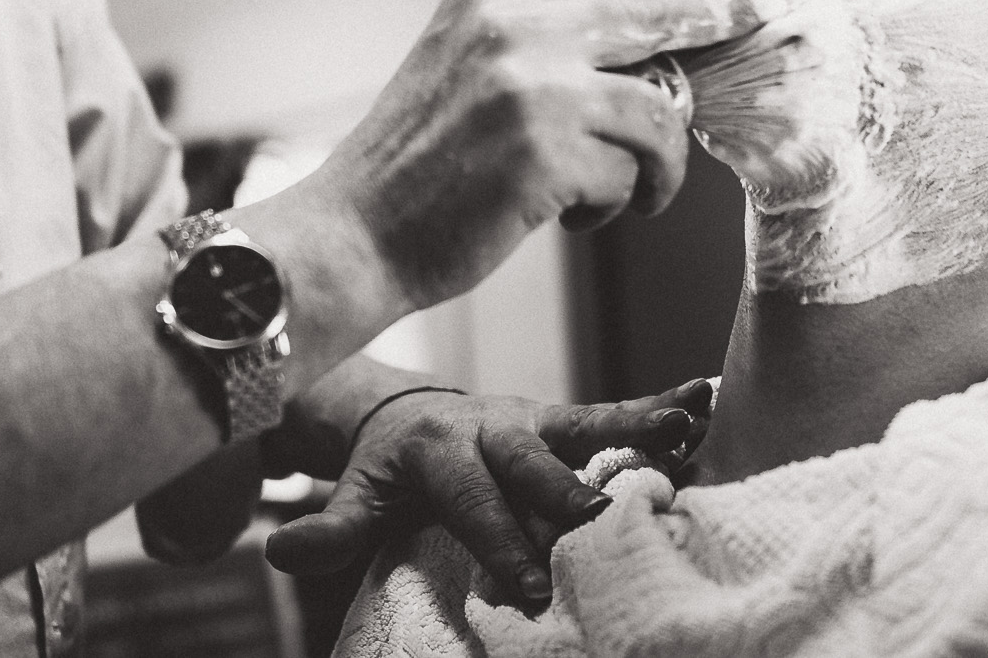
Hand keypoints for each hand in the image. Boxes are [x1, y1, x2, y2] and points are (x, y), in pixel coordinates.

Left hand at [261, 378, 715, 602]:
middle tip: (604, 525)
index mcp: (440, 451)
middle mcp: (492, 427)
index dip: (497, 542)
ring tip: (686, 429)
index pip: (471, 502)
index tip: (526, 587)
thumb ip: (334, 526)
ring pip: (584, 424)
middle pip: (533, 464)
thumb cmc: (391, 467)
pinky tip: (706, 401)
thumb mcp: (358, 494)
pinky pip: (614, 412)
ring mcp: (534, 418)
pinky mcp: (564, 418)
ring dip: (635, 428)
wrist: (409, 409)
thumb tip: (282, 549)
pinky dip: (659, 405)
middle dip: (567, 496)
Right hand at [307, 0, 755, 309]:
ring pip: (655, 115)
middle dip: (710, 36)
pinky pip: (628, 177)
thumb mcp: (464, 73)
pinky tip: (570, 218)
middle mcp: (511, 28)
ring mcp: (531, 87)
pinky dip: (613, 207)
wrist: (351, 236)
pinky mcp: (546, 154)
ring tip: (623, 199)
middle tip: (750, 35)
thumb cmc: (415, 171)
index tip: (734, 8)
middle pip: (649, 25)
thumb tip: (650, 62)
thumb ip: (540, 52)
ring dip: (654, 168)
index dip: (676, 12)